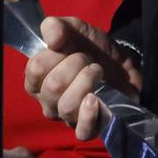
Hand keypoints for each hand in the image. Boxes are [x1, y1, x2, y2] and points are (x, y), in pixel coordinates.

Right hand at [25, 17, 141, 139]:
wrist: (123, 65)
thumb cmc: (93, 50)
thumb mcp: (76, 30)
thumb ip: (57, 26)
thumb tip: (51, 38)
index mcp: (39, 80)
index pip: (35, 69)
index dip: (54, 54)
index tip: (69, 48)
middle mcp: (48, 102)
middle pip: (52, 86)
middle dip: (75, 64)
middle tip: (87, 59)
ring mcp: (67, 118)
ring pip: (67, 106)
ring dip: (87, 81)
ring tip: (97, 72)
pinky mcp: (88, 129)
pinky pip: (81, 131)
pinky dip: (88, 114)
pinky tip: (96, 99)